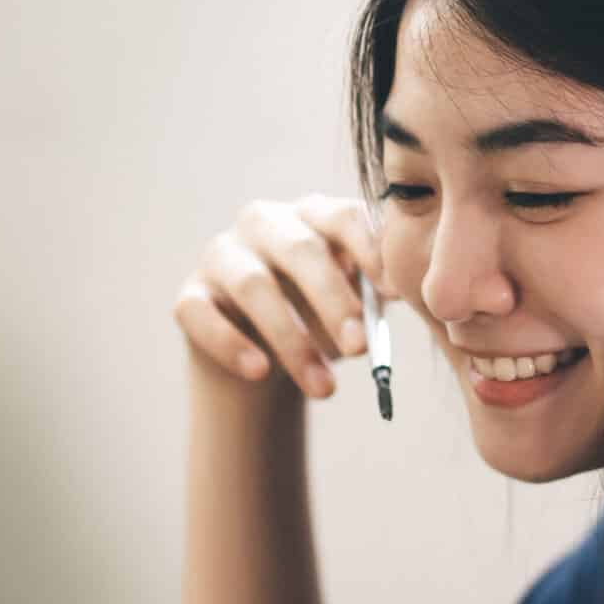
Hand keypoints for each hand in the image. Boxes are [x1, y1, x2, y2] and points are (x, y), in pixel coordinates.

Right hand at [175, 193, 391, 396]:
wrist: (263, 362)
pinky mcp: (190, 295)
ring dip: (293, 341)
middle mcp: (263, 223)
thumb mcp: (356, 303)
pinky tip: (260, 372)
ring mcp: (221, 255)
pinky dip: (232, 344)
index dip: (369, 251)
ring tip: (325, 389)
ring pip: (254, 286)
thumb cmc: (319, 320)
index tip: (393, 294)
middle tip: (361, 348)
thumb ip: (379, 291)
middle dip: (333, 300)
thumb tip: (412, 290)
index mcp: (312, 215)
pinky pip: (203, 314)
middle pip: (300, 249)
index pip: (342, 216)